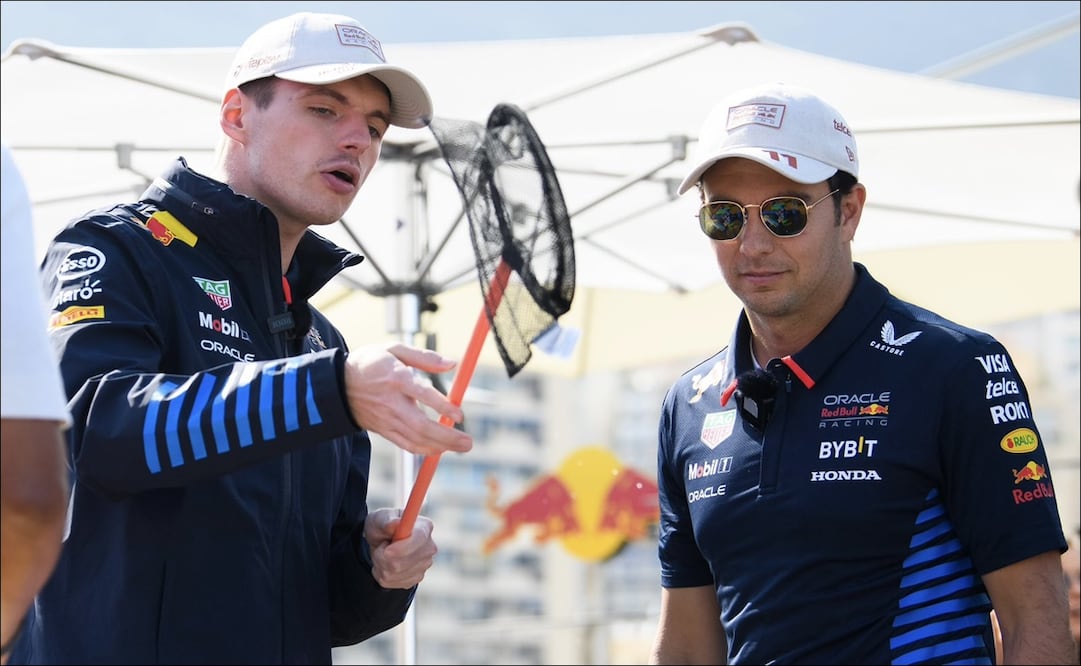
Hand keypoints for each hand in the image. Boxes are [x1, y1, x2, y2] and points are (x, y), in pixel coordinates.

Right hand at [344, 343, 472, 455]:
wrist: (338, 386)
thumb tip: (452, 363)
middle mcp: (391, 402)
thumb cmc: (371, 363)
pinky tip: (440, 449)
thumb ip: (425, 357)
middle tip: (468, 441)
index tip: (459, 414)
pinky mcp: (384, 431)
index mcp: (396, 378)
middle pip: (421, 425)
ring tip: (462, 445)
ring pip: (415, 438)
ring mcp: (387, 419)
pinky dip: (425, 450)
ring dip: (441, 446)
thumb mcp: (394, 349)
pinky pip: (406, 444)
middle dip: (447, 436)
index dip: (442, 406)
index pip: (421, 394)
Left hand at [364, 508, 436, 588]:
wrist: (382, 542)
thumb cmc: (383, 526)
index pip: (419, 539)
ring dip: (380, 564)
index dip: (402, 548)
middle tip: (379, 547)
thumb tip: (394, 523)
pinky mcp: (416, 578)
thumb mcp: (379, 519)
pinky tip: (385, 564)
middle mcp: (429, 547)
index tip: (386, 550)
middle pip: (403, 563)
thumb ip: (386, 521)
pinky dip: (381, 574)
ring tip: (382, 553)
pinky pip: (391, 582)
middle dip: (383, 557)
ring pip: (393, 573)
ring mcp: (424, 564)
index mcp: (424, 527)